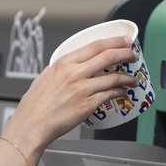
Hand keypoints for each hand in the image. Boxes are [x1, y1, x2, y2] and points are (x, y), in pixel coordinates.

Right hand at [0, 36, 136, 165]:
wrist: (31, 124)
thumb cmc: (35, 104)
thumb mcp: (46, 76)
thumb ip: (63, 68)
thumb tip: (75, 65)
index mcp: (64, 62)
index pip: (96, 45)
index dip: (115, 41)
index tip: (125, 41)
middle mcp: (75, 73)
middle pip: (108, 56)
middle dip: (126, 54)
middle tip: (134, 55)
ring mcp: (82, 89)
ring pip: (114, 77)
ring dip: (127, 77)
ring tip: (133, 79)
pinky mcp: (87, 105)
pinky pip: (110, 95)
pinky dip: (119, 92)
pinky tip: (122, 92)